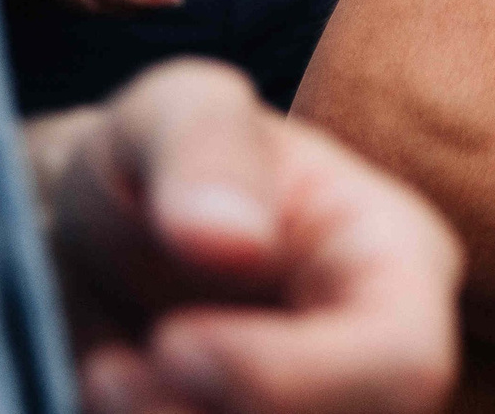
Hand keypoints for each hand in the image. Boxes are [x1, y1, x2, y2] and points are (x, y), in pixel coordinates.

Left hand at [46, 60, 460, 413]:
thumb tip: (233, 242)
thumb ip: (205, 145)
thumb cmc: (150, 160)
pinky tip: (106, 407)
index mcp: (399, 260)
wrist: (91, 237)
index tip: (168, 341)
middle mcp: (386, 358)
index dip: (289, 377)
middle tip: (111, 369)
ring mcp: (333, 411)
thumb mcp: (169, 111)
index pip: (403, 361)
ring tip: (102, 376)